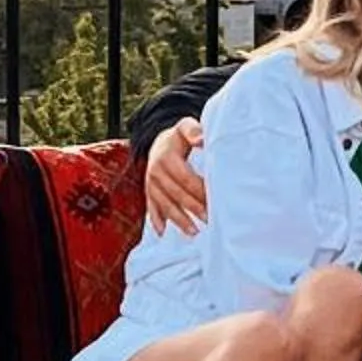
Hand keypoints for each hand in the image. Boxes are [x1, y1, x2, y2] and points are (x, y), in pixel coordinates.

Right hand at [143, 118, 208, 234]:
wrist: (159, 142)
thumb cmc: (179, 136)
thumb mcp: (185, 127)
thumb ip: (193, 130)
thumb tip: (202, 139)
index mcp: (166, 157)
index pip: (185, 177)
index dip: (199, 189)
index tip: (214, 199)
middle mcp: (155, 171)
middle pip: (176, 194)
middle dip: (193, 208)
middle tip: (209, 219)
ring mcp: (150, 183)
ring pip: (165, 204)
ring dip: (178, 220)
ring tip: (194, 232)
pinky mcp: (148, 192)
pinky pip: (151, 207)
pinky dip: (156, 220)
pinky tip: (162, 233)